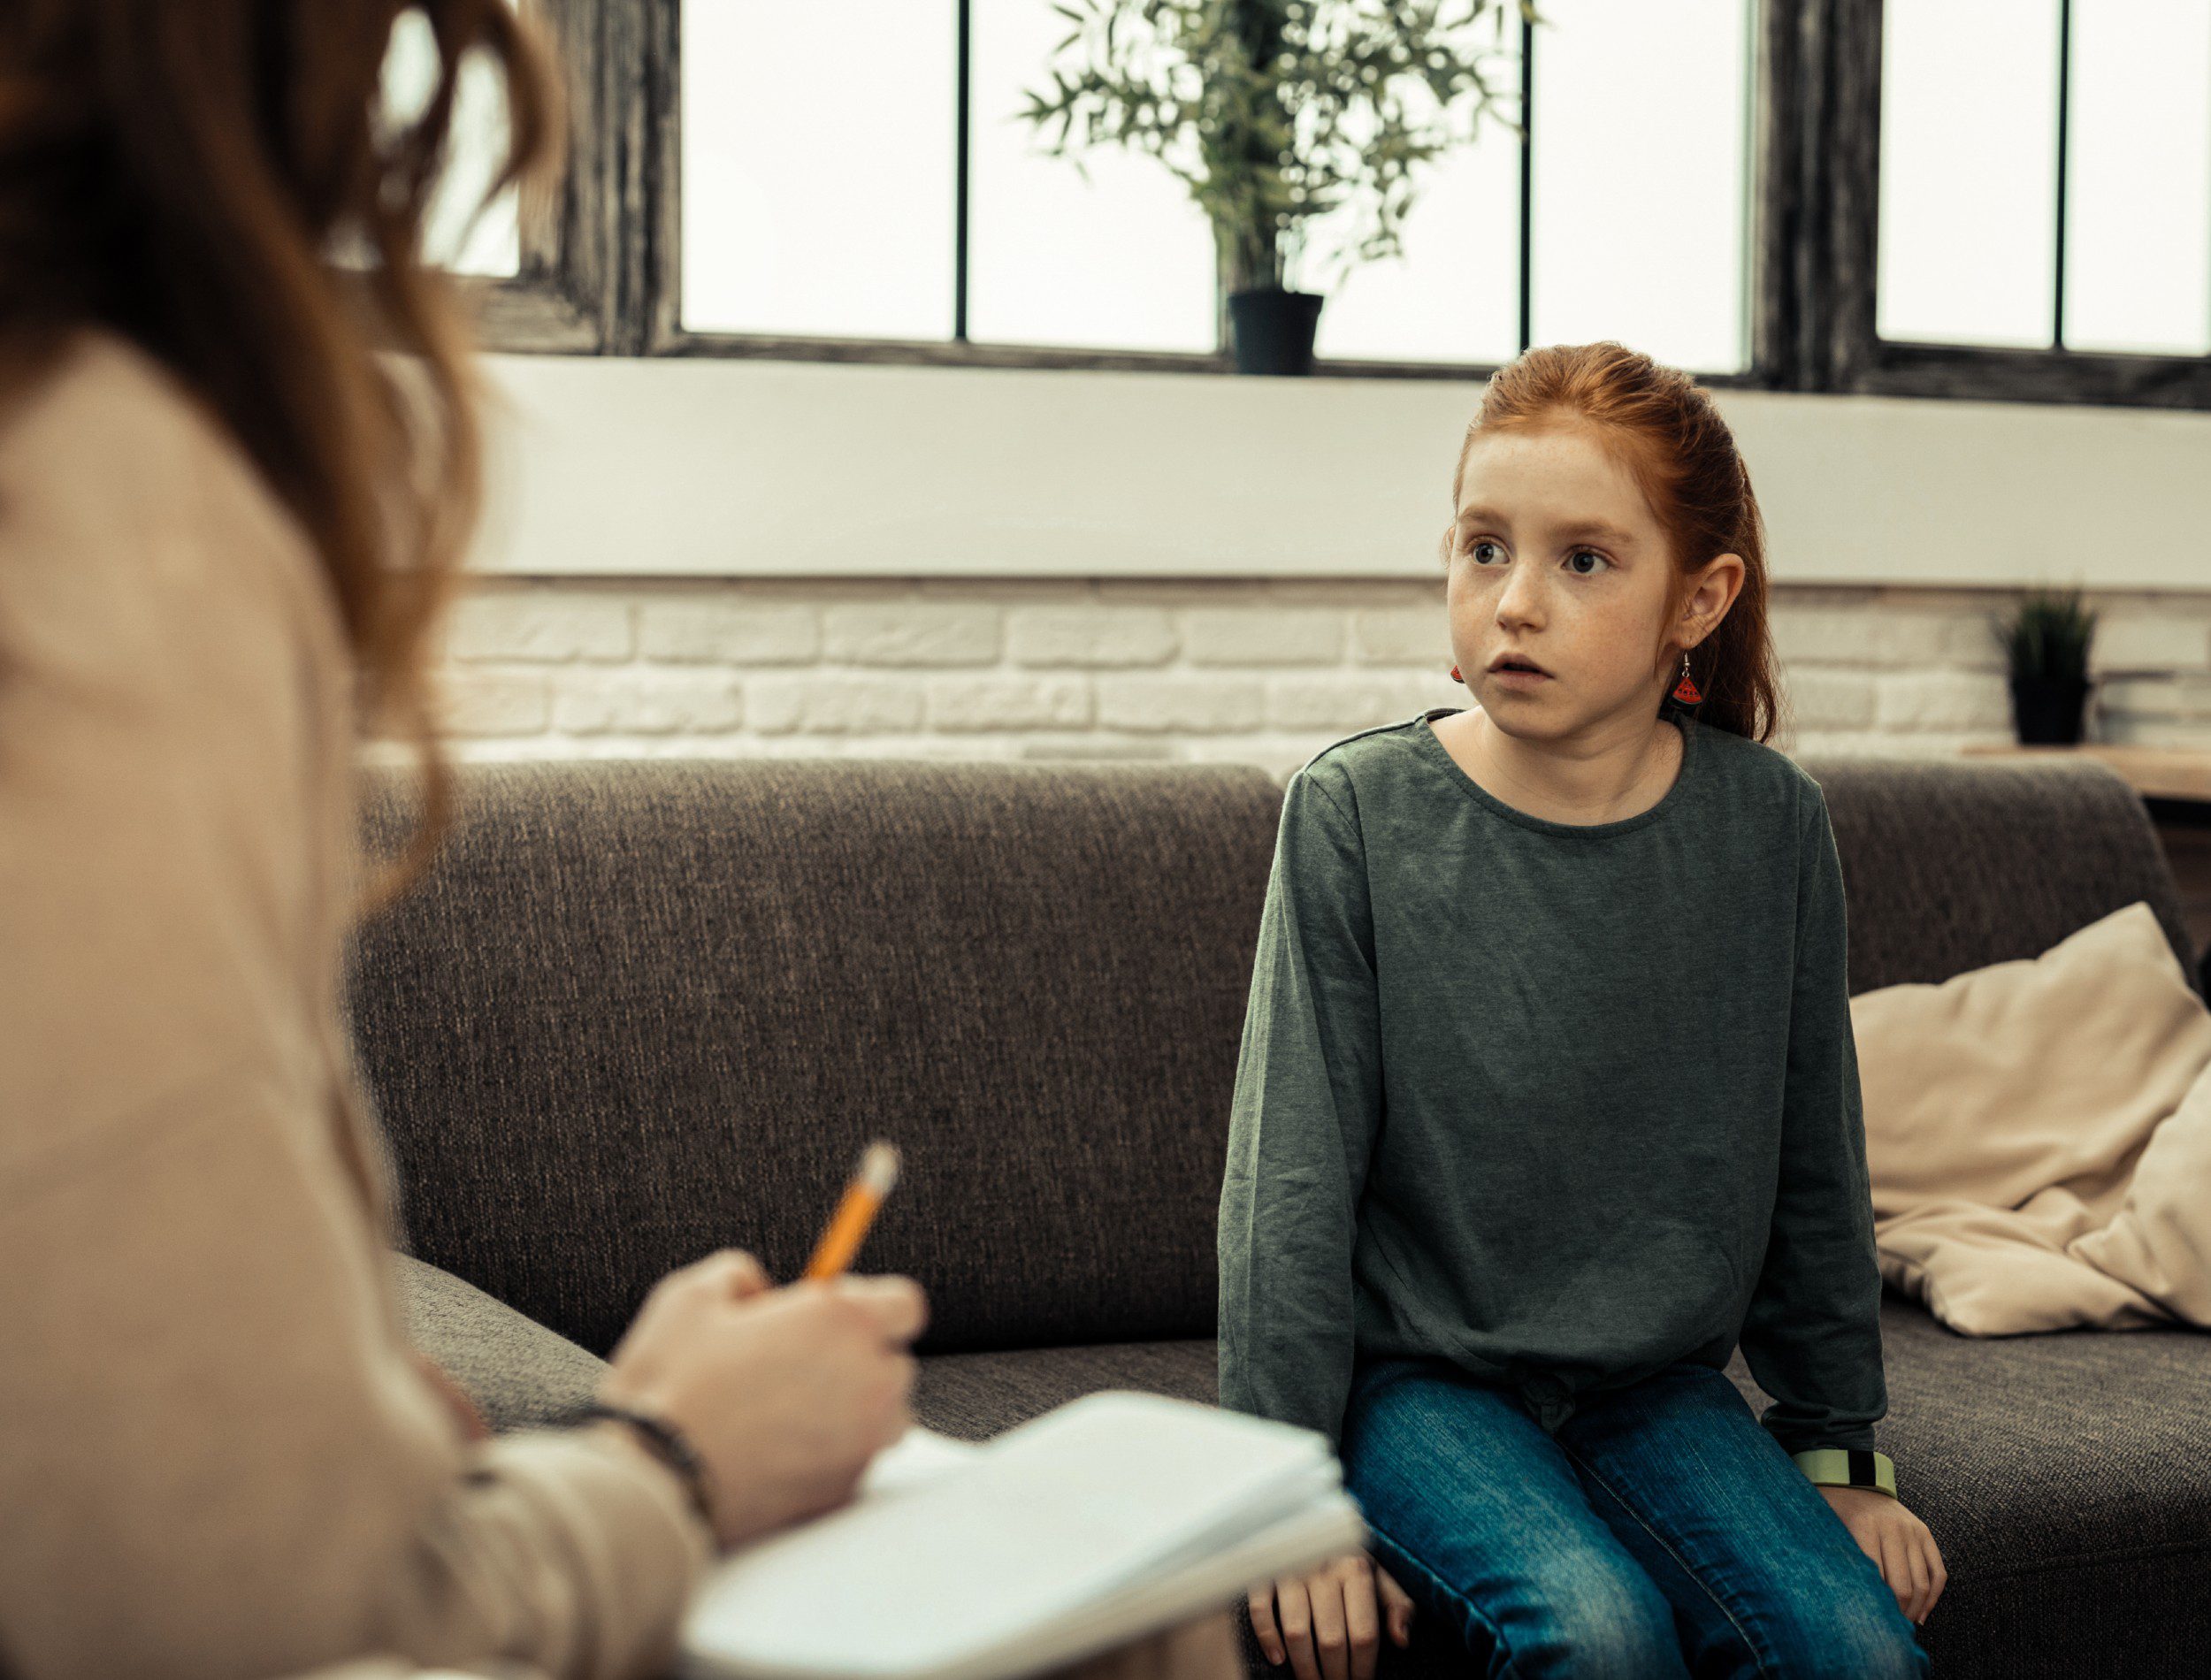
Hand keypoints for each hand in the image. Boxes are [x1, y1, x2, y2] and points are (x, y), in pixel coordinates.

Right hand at [598, 1248, 926, 1548]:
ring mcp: (862, 1443)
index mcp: (842, 1324)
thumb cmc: (671, 1386)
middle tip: (796, 1361)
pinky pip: (856, 1460)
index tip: (832, 1312)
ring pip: (884, 1416)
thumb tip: (760, 1291)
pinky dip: (831, 1452)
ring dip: (853, 1407)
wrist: (650, 1482)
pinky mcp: (843, 1491)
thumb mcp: (692, 1297)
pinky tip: (777, 1448)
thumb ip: (741, 1276)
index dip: (871, 1304)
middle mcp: (868, 1383)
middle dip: (857, 1357)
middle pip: (895, 1361)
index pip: (906, 1304)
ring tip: (787, 1408)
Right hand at [1248, 1552, 1414, 1679]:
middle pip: (1331, 1639)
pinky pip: (1260, 1610)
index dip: (1363, 1668)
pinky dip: (1268, 1638)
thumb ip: (1397, 1605)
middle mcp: (1324, 1568)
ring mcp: (1290, 1569)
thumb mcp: (1379, 1575)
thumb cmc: (1348, 1558)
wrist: (1306, 1519)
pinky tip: (1278, 1659)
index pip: (1364, 1634)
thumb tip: (1402, 1640)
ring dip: (1305, 1667)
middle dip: (1336, 1675)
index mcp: (1357, 1568)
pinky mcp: (1262, 1571)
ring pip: (1297, 1631)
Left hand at [1818, 1486, 1945, 1626]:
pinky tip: (1923, 1614)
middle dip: (1898, 1613)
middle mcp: (1893, 1529)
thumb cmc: (1834, 1507)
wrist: (1853, 1478)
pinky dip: (1934, 1596)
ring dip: (1917, 1610)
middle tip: (1890, 1630)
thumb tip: (1846, 1599)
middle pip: (1903, 1585)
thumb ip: (1838, 1558)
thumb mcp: (1827, 1527)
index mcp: (1865, 1527)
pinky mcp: (1925, 1533)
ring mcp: (1913, 1531)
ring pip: (1923, 1582)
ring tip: (1905, 1626)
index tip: (1871, 1623)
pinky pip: (1938, 1571)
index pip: (1876, 1578)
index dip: (1876, 1605)